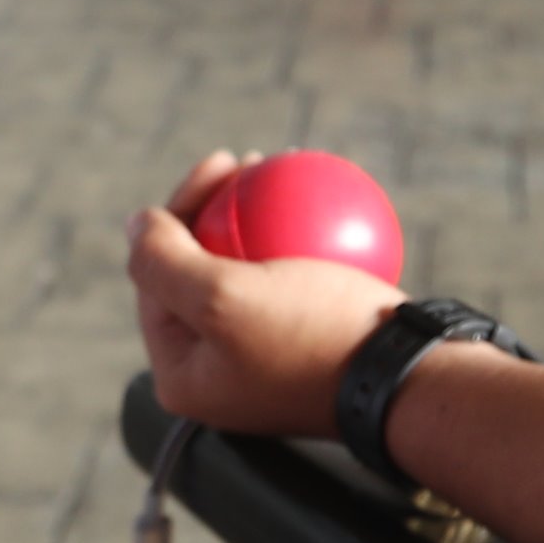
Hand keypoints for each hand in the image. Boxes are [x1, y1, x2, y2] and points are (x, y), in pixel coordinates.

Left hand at [127, 153, 405, 437]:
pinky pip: (293, 284)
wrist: (409, 382)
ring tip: (284, 171)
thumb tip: (133, 224)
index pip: (157, 274)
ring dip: (259, 218)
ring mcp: (262, 364)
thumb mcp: (219, 298)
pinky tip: (320, 202)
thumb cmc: (313, 338)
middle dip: (218, 208)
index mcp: (181, 375)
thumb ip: (161, 261)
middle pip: (199, 272)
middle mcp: (216, 375)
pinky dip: (301, 242)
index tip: (221, 162)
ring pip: (247, 273)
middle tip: (251, 161)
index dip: (179, 208)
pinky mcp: (307, 351)